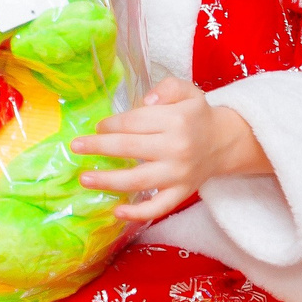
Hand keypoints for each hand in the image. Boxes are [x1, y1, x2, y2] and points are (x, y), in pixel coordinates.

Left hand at [70, 77, 266, 222]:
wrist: (225, 142)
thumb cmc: (196, 115)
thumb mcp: (187, 91)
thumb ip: (167, 88)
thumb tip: (146, 100)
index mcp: (176, 120)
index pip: (134, 122)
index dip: (111, 125)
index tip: (98, 127)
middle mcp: (177, 148)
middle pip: (130, 148)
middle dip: (99, 147)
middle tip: (76, 146)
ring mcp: (179, 174)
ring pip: (139, 180)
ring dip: (108, 181)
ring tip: (84, 178)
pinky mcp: (182, 192)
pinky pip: (159, 207)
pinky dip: (138, 213)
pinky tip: (116, 212)